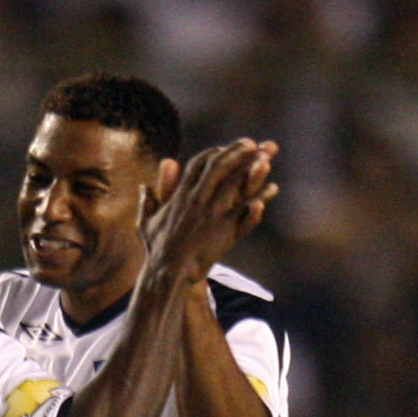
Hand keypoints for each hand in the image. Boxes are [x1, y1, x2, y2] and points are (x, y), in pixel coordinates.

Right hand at [139, 140, 278, 284]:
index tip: (225, 149)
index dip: (213, 154)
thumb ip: (148, 202)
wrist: (168, 273)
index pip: (198, 164)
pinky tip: (273, 189)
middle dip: (236, 152)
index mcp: (180, 195)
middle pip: (219, 166)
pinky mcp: (225, 230)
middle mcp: (197, 199)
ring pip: (235, 183)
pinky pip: (246, 209)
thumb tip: (144, 186)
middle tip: (252, 143)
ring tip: (268, 157)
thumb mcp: (147, 223)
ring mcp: (212, 213)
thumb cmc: (157, 251)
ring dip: (252, 168)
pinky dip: (260, 197)